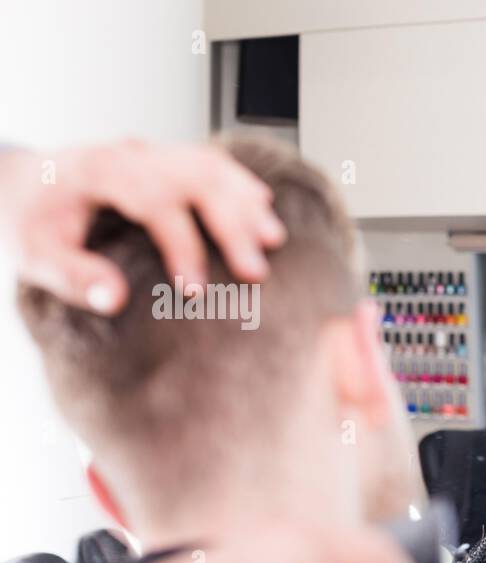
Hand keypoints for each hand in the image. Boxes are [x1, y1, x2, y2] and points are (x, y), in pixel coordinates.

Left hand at [0, 140, 284, 313]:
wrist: (23, 184)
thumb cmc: (31, 219)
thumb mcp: (33, 252)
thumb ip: (70, 275)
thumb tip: (113, 298)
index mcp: (97, 169)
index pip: (153, 199)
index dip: (181, 244)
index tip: (194, 289)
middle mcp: (132, 154)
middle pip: (195, 175)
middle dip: (231, 223)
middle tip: (255, 271)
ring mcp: (153, 153)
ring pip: (211, 165)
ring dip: (246, 203)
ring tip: (273, 239)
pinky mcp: (166, 160)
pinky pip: (212, 162)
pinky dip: (241, 185)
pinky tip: (264, 208)